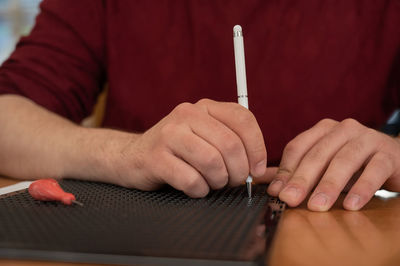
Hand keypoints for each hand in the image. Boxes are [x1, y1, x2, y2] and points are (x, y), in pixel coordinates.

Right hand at [110, 99, 266, 197]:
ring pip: (212, 162)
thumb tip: (266, 170)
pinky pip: (191, 180)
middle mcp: (187, 115)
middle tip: (233, 182)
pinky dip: (199, 190)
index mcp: (204, 107)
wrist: (133, 157)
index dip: (257, 148)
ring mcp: (169, 134)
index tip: (256, 169)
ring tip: (212, 183)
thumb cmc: (177, 151)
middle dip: (239, 172)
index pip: (243, 119)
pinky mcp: (156, 157)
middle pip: (230, 145)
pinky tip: (195, 188)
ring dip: (219, 182)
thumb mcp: (206, 138)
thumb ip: (235, 145)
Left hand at [267, 118, 399, 210]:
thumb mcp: (325, 165)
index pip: (298, 147)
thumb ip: (300, 173)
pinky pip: (374, 170)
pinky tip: (351, 205)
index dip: (285, 170)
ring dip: (328, 185)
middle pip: (318, 154)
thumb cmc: (354, 164)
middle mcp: (343, 129)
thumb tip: (272, 189)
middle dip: (302, 179)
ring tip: (317, 206)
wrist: (394, 158)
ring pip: (344, 161)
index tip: (276, 192)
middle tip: (290, 200)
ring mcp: (367, 138)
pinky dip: (362, 188)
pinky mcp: (388, 153)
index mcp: (323, 130)